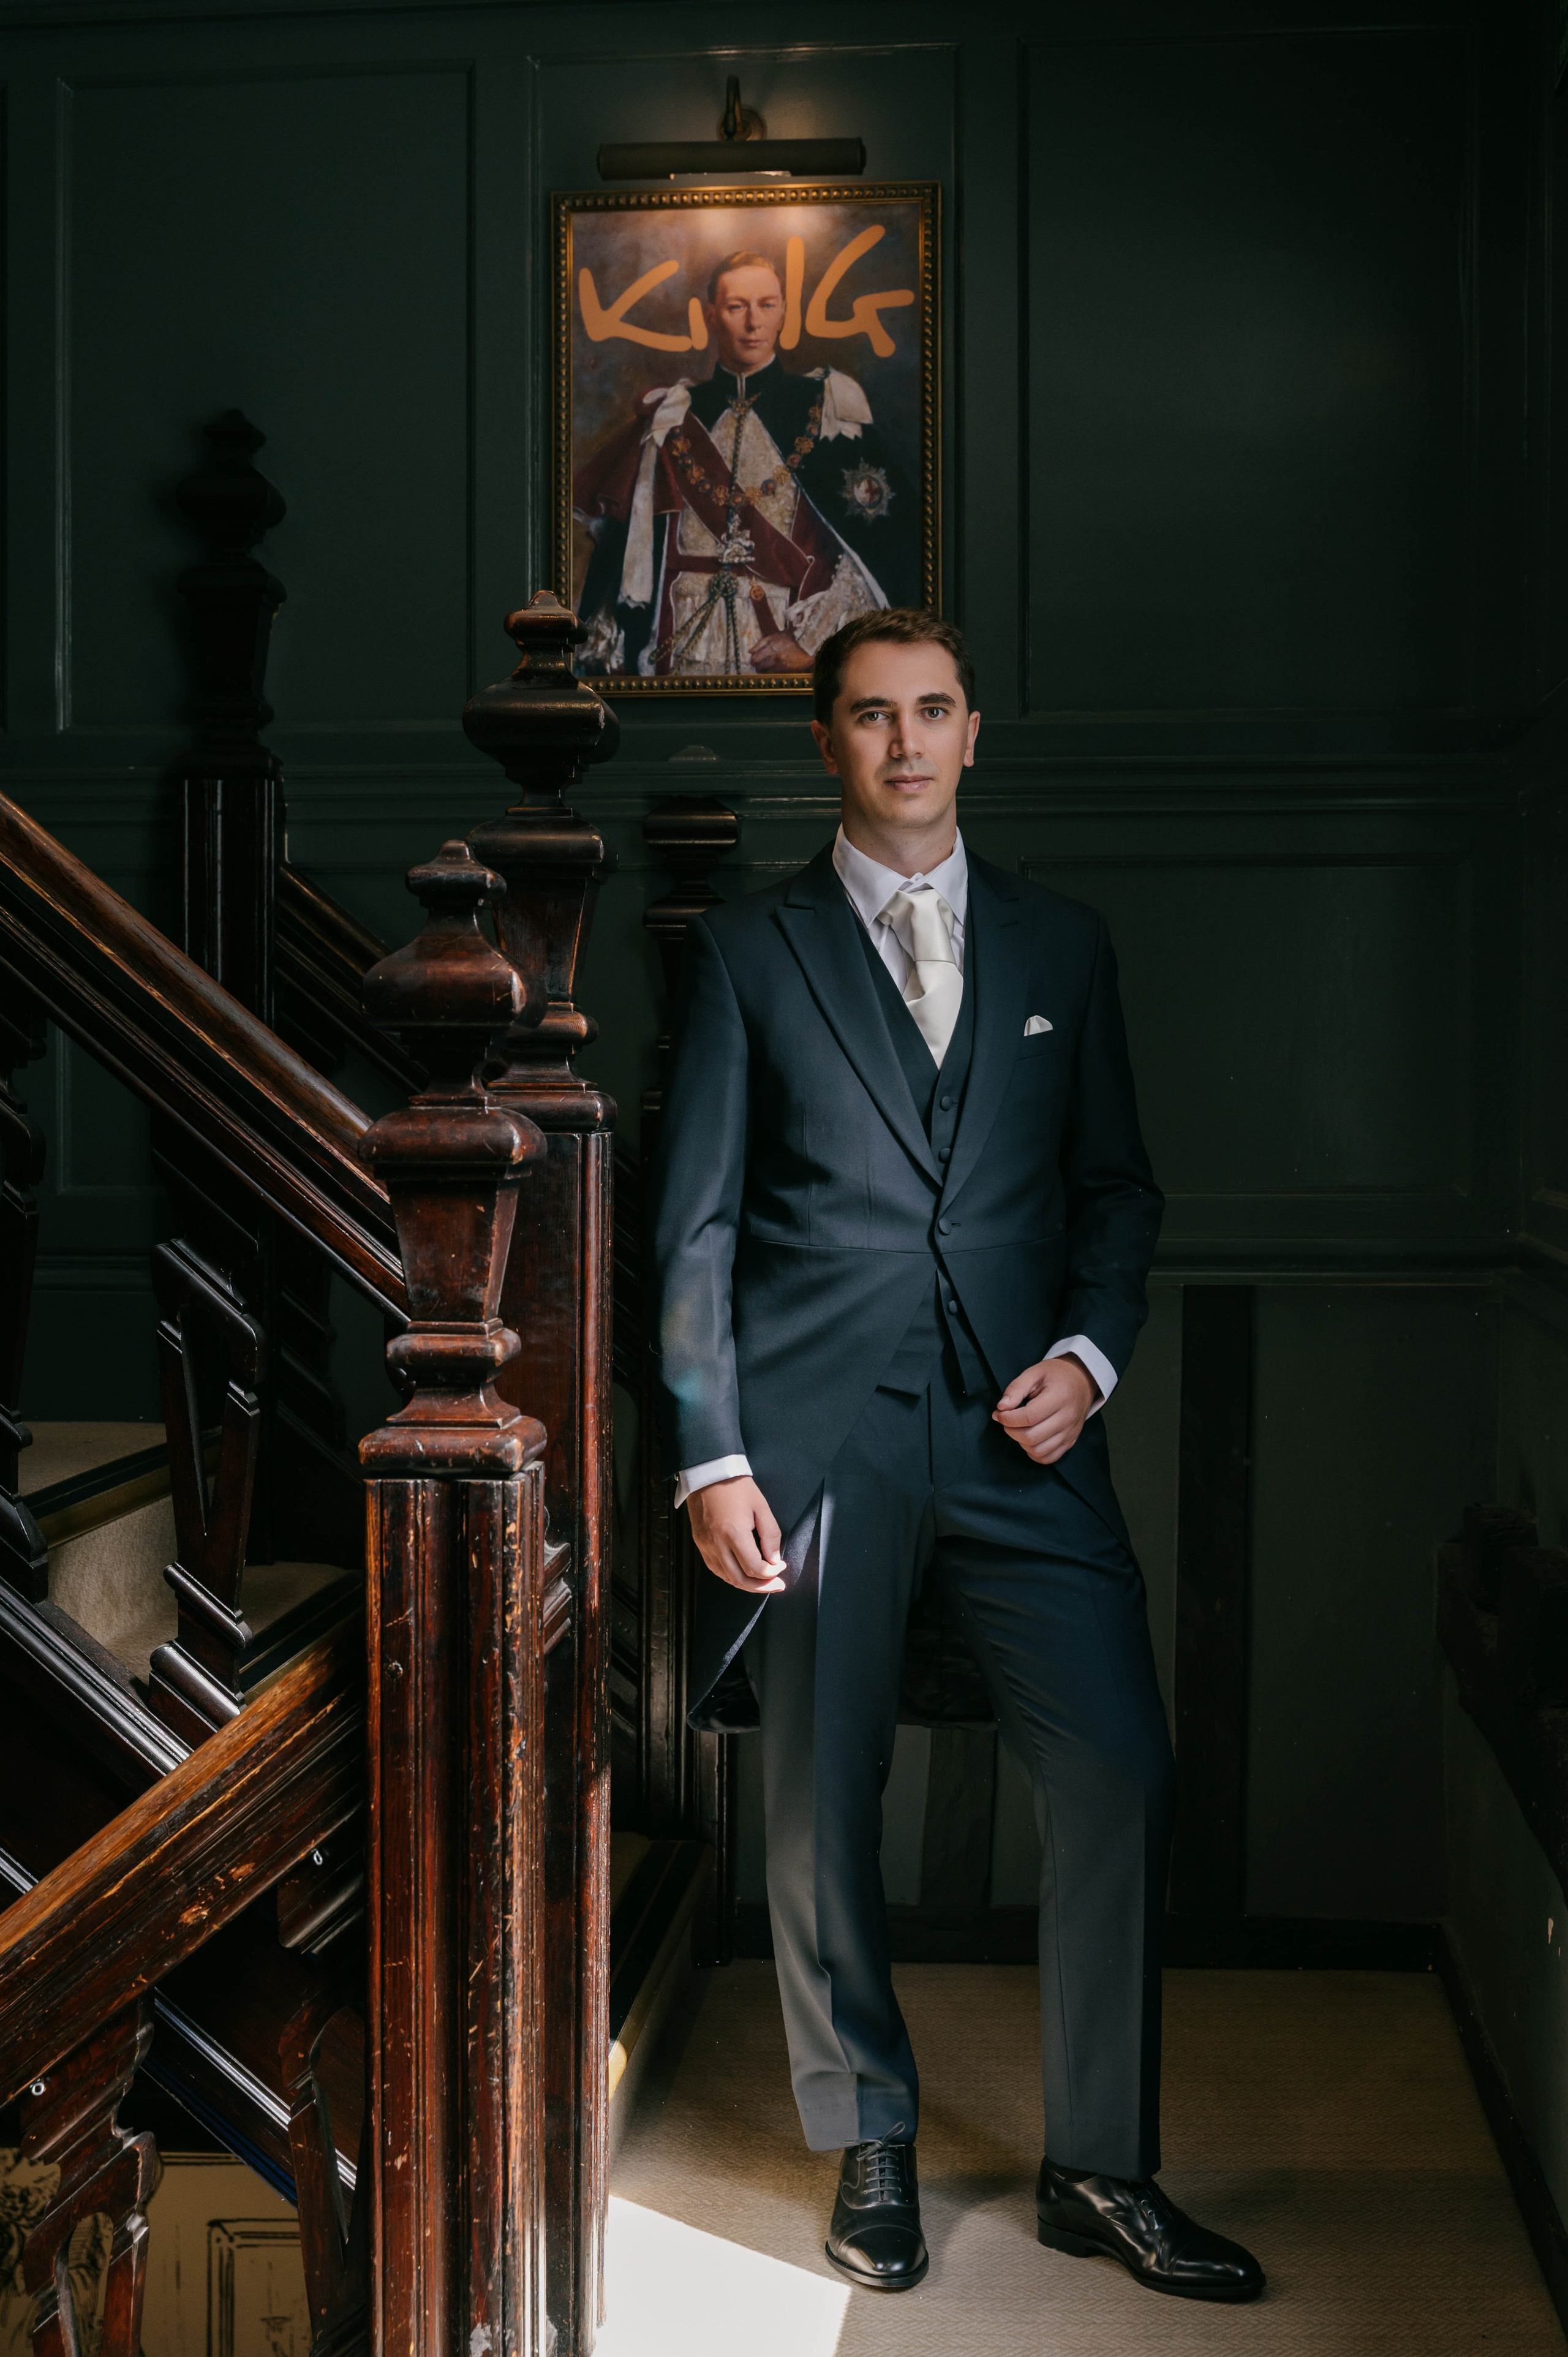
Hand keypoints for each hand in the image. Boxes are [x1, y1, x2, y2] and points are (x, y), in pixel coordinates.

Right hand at [687, 1475, 787, 1593]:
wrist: (708, 1473)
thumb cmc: (737, 1487)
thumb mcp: (761, 1506)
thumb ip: (771, 1535)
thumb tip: (774, 1560)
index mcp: (734, 1534)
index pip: (754, 1568)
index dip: (771, 1573)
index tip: (782, 1566)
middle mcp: (717, 1544)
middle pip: (739, 1579)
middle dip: (761, 1586)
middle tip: (777, 1585)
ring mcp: (705, 1545)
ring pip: (726, 1577)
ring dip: (746, 1584)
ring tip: (762, 1582)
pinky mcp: (700, 1543)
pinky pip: (715, 1568)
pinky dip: (730, 1575)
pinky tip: (742, 1573)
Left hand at [748, 630, 807, 671]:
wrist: (808, 647)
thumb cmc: (793, 640)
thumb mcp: (777, 635)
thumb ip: (762, 642)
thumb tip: (749, 651)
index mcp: (772, 643)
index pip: (756, 653)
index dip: (753, 659)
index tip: (753, 661)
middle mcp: (774, 653)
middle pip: (758, 662)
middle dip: (755, 665)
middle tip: (756, 666)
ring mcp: (779, 662)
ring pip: (764, 669)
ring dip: (761, 670)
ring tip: (763, 669)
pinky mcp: (785, 669)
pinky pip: (772, 674)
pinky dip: (769, 673)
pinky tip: (771, 672)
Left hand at [992, 1355, 1096, 1464]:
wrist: (1082, 1382)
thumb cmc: (1056, 1376)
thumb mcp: (1034, 1373)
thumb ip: (1016, 1389)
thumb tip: (1001, 1408)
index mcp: (1059, 1397)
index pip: (1029, 1417)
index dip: (1008, 1418)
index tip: (999, 1413)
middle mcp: (1067, 1418)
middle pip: (1032, 1437)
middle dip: (1011, 1430)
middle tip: (1006, 1420)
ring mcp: (1070, 1432)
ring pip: (1038, 1451)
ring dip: (1021, 1442)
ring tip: (1017, 1428)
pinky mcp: (1070, 1442)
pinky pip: (1049, 1458)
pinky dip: (1034, 1453)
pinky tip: (1028, 1440)